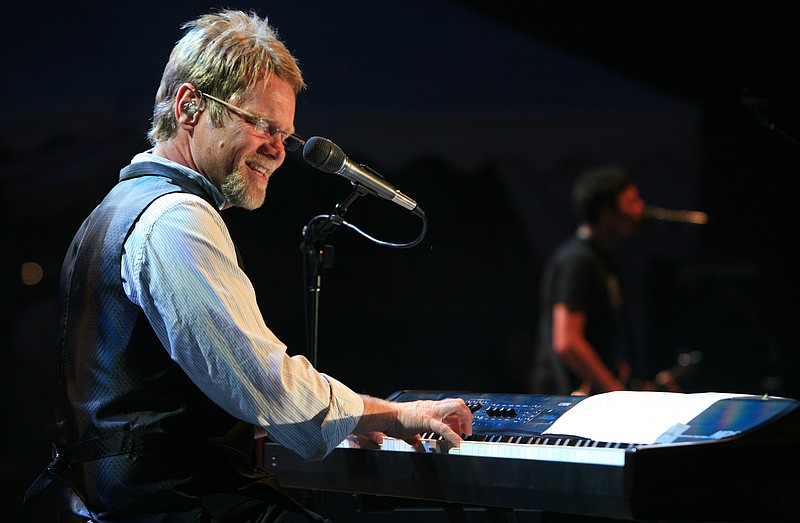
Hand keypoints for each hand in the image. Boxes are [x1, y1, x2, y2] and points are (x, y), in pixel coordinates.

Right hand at [356, 397, 472, 447]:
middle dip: (467, 416)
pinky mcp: (427, 421)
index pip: (451, 407)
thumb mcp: (409, 426)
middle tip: (468, 430)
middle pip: (458, 403)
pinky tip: (458, 443)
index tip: (460, 428)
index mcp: (430, 408)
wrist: (386, 416)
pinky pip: (445, 428)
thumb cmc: (395, 420)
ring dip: (465, 421)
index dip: (459, 417)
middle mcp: (433, 407)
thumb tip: (414, 442)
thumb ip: (414, 434)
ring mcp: (431, 412)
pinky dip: (454, 436)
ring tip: (465, 435)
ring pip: (456, 408)